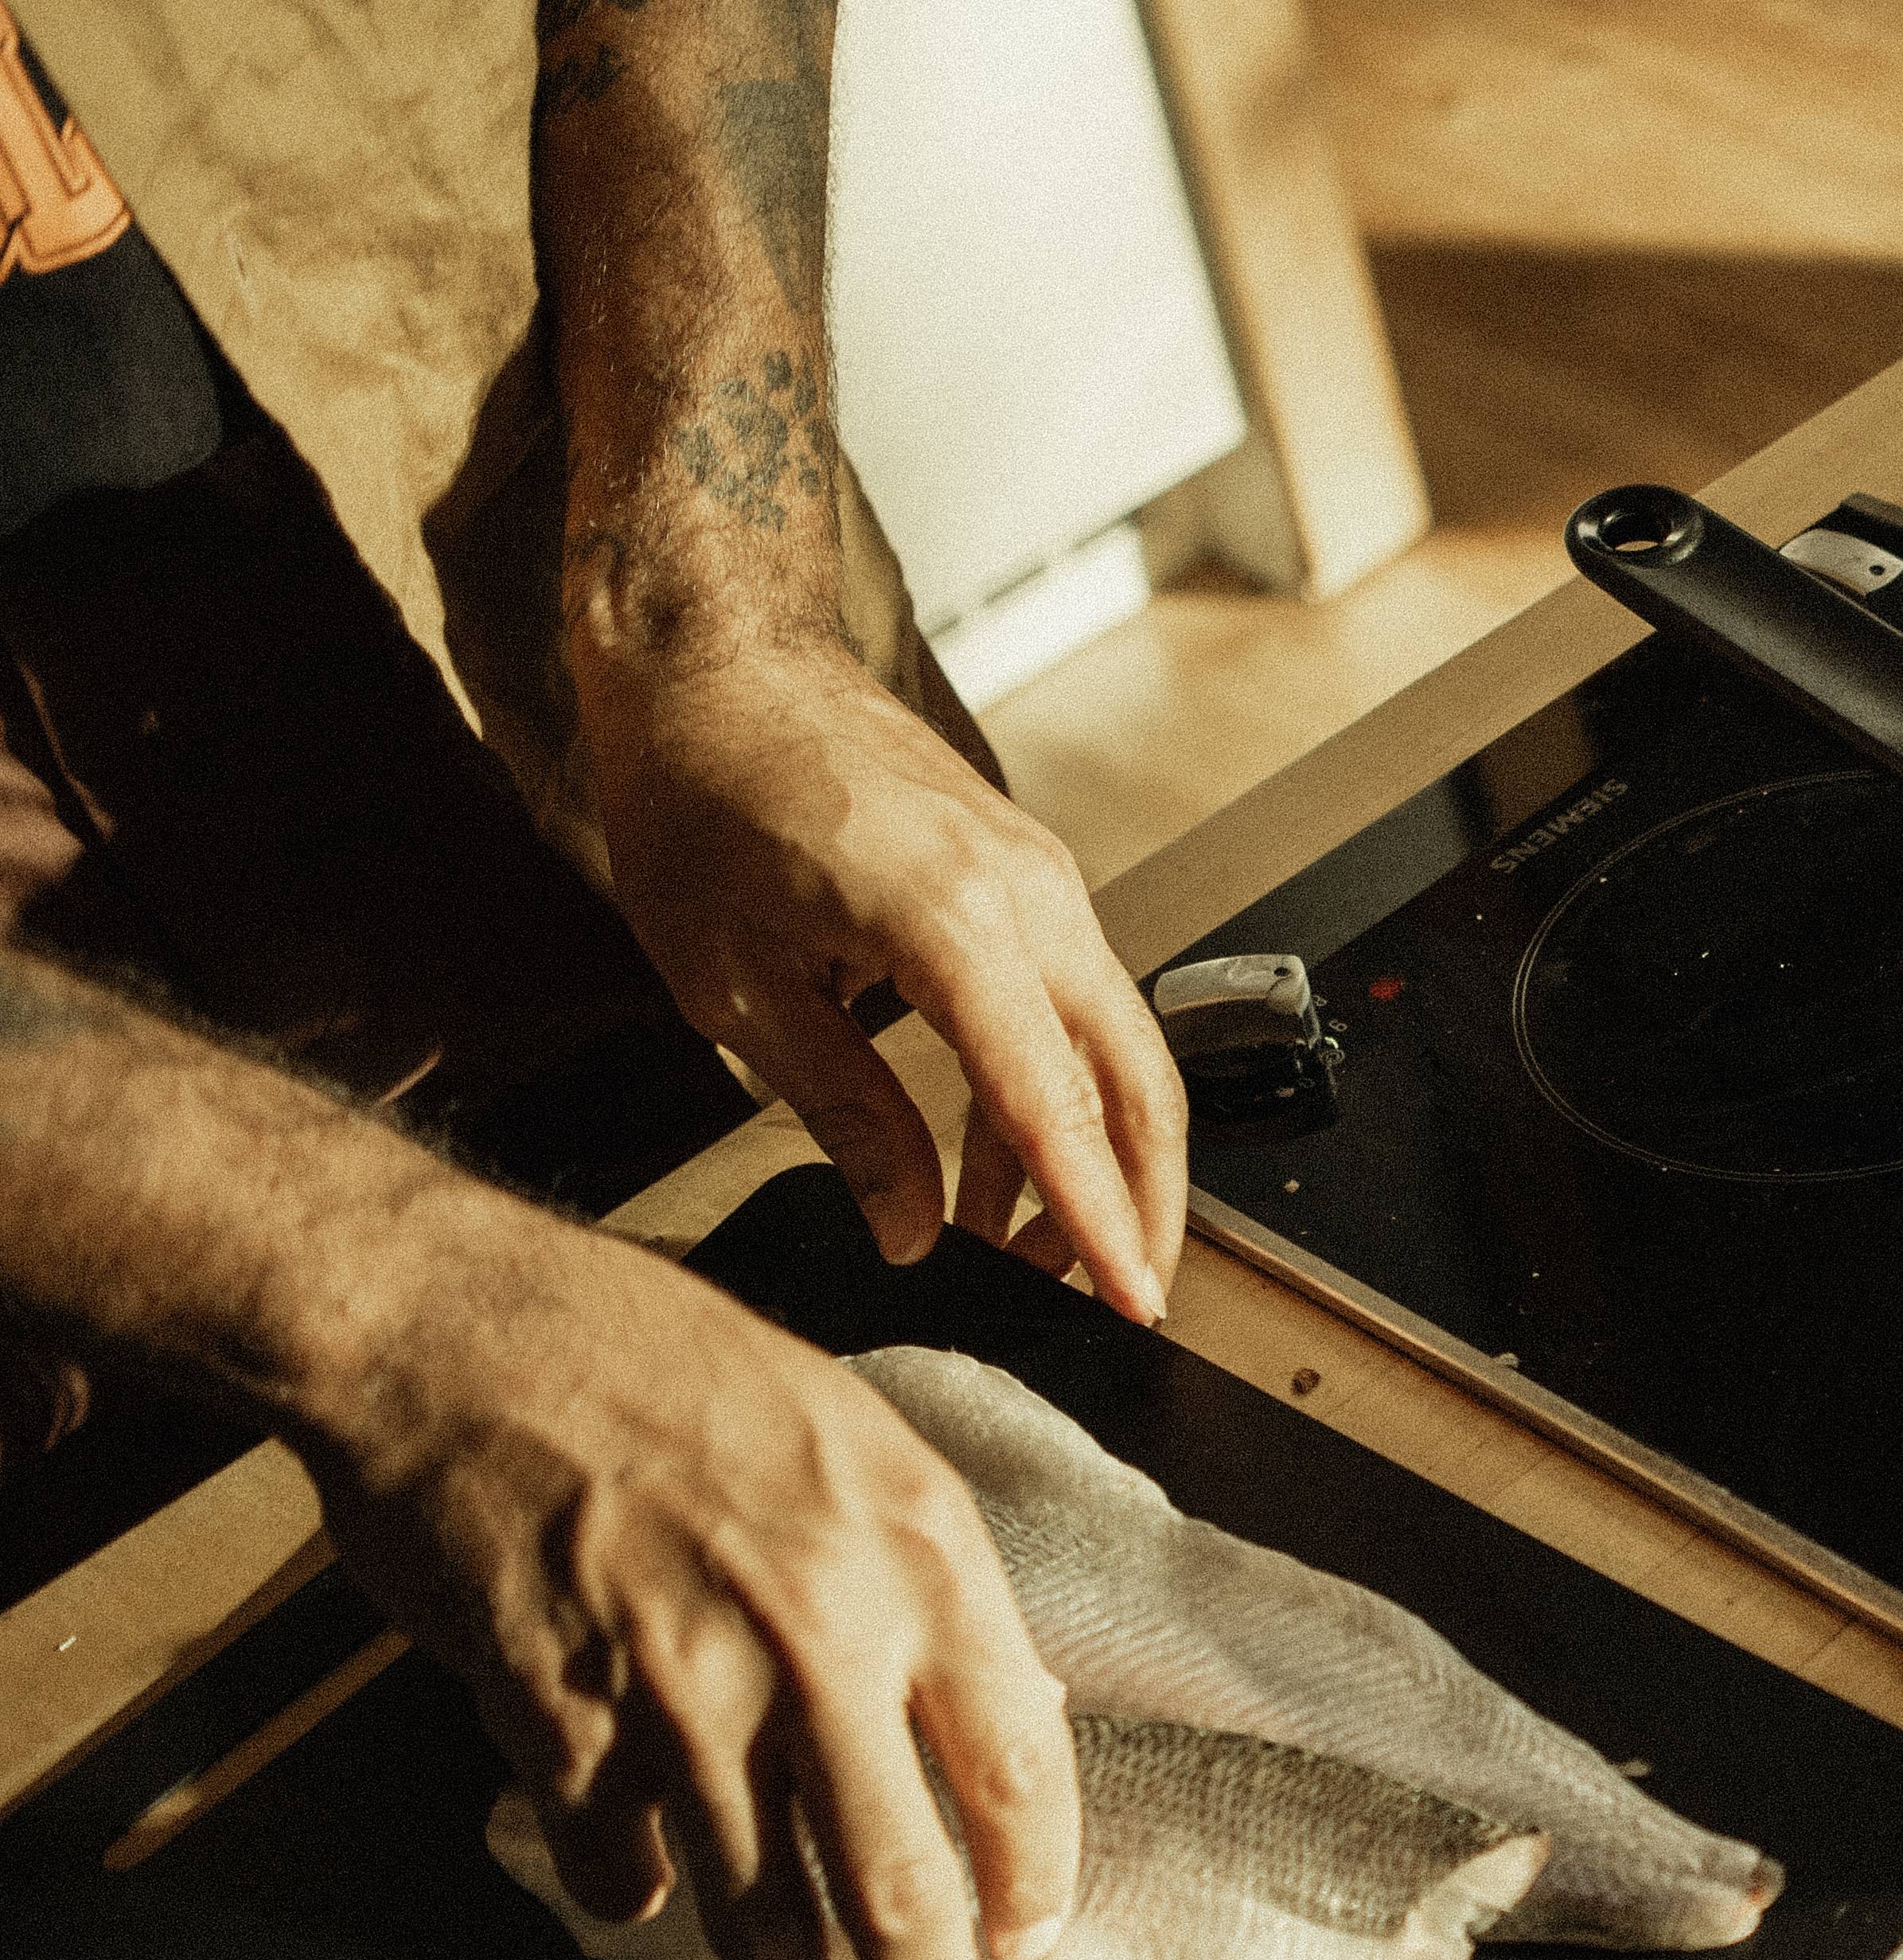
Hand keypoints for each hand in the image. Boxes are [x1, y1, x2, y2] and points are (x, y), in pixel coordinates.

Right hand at [302, 1196, 1078, 1959]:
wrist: (464, 1331)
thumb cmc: (661, 1364)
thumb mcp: (857, 1443)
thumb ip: (926, 1577)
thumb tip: (993, 1707)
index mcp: (921, 1558)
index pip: (1021, 1768)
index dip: (1032, 1882)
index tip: (1025, 1935)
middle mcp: (822, 1638)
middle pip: (903, 1881)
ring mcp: (688, 1692)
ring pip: (765, 1912)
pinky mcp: (561, 1725)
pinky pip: (616, 1868)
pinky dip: (629, 1891)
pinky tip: (637, 1880)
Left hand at [587, 645, 1186, 1322]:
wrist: (717, 658)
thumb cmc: (702, 792)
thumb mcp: (738, 986)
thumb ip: (845, 1113)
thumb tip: (907, 1229)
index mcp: (954, 921)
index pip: (1054, 1104)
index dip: (1098, 1218)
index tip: (1132, 1301)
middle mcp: (1028, 895)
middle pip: (1137, 1079)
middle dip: (1143, 1201)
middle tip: (1121, 1298)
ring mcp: (1041, 879)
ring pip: (1115, 1047)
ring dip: (1089, 1156)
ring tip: (1019, 1253)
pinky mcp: (1027, 877)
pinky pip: (1070, 1005)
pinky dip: (1048, 1095)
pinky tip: (984, 1168)